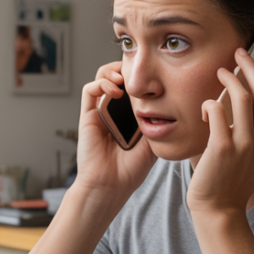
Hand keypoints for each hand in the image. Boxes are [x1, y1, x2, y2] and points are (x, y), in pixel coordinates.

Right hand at [74, 61, 156, 198]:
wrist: (110, 186)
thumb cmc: (130, 170)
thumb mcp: (154, 142)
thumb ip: (157, 121)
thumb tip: (166, 97)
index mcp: (130, 115)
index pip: (135, 85)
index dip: (142, 75)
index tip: (155, 74)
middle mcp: (114, 111)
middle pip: (118, 76)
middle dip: (128, 68)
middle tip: (138, 71)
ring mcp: (100, 112)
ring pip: (103, 77)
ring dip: (113, 71)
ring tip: (124, 78)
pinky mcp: (87, 115)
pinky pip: (90, 90)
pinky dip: (102, 83)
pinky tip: (116, 90)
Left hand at [187, 49, 253, 215]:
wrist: (219, 210)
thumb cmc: (231, 180)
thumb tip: (248, 97)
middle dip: (253, 66)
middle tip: (240, 53)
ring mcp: (244, 145)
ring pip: (241, 96)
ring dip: (230, 78)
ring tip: (220, 72)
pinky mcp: (221, 148)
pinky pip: (216, 110)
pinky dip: (209, 103)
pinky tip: (205, 107)